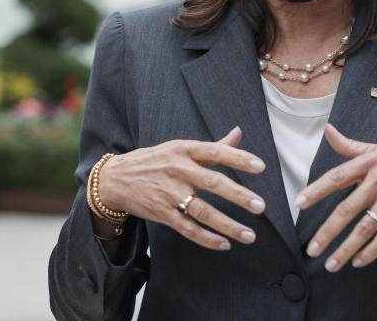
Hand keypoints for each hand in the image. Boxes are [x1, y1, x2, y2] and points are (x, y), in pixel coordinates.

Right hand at [97, 127, 266, 251]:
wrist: (116, 178)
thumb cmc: (155, 161)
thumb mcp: (180, 147)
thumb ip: (213, 146)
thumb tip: (239, 133)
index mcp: (184, 150)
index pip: (216, 152)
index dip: (238, 158)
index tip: (260, 166)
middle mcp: (178, 169)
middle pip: (212, 182)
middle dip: (238, 195)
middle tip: (260, 206)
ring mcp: (169, 193)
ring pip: (203, 211)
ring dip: (228, 224)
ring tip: (249, 235)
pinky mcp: (161, 213)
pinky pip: (187, 228)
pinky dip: (206, 238)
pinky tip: (224, 244)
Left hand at [297, 124, 376, 271]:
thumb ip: (350, 145)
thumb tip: (327, 130)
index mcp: (370, 162)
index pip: (337, 177)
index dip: (316, 190)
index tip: (299, 204)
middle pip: (347, 209)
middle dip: (327, 232)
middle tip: (311, 249)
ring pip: (365, 228)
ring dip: (346, 248)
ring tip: (330, 264)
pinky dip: (371, 251)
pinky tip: (358, 261)